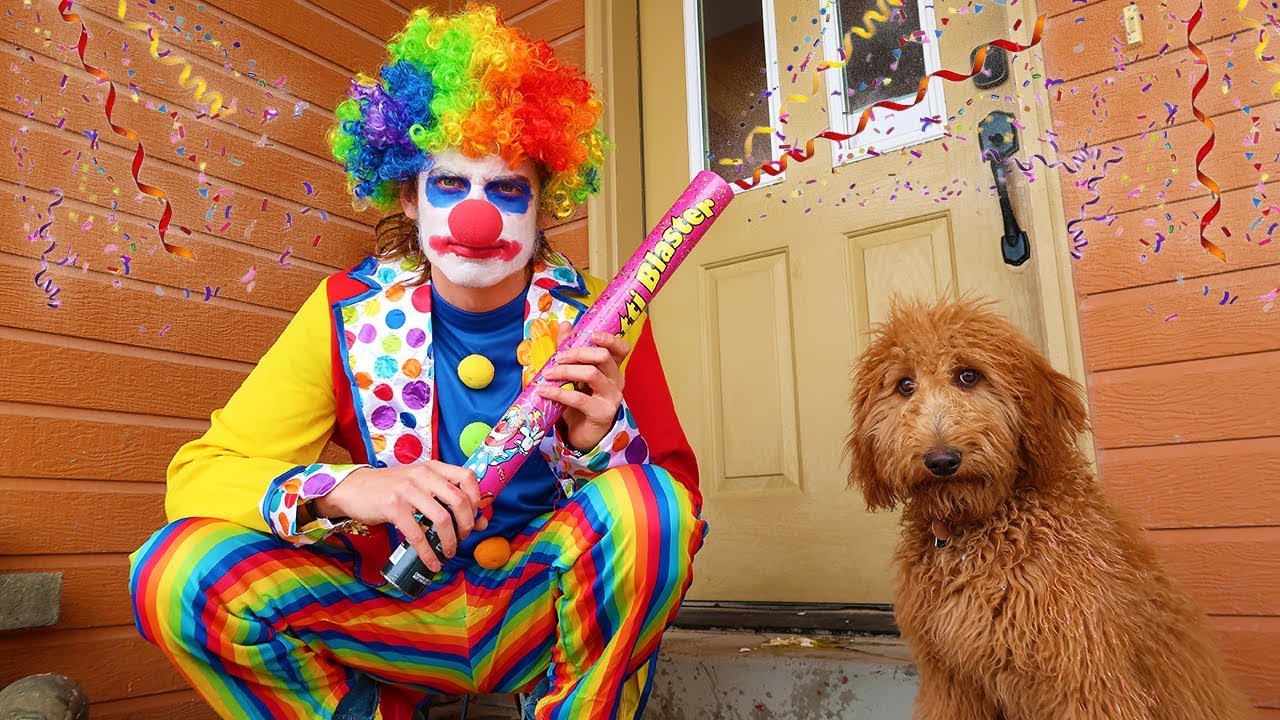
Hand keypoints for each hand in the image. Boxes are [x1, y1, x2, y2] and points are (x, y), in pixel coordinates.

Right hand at [311, 462, 488, 571]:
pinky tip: (432, 563)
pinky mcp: (394, 507)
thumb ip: (447, 499)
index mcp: (433, 467)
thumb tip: (481, 522)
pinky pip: (417, 535)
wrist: (353, 489)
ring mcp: (408, 490)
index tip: (474, 516)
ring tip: (449, 552)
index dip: (477, 499)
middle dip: (467, 524)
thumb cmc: (391, 489)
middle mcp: (423, 475)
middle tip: (463, 537)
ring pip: (442, 519)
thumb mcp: (421, 486)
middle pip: (460, 500)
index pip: (467, 477)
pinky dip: (428, 553)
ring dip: (450, 541)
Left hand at [537, 332, 628, 450]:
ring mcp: (612, 397)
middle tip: (557, 358)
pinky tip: (544, 390)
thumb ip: (570, 350)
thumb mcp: (574, 374)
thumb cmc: (580, 402)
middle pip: (603, 357)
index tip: (591, 335)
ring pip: (592, 374)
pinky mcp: (602, 413)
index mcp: (612, 369)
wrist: (583, 434)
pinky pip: (579, 398)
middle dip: (577, 353)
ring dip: (566, 371)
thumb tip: (565, 325)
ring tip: (548, 374)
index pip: (621, 349)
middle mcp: (617, 381)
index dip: (610, 339)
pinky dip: (558, 392)